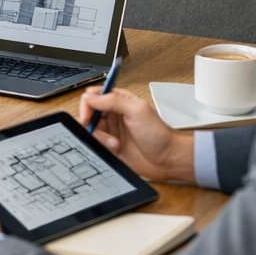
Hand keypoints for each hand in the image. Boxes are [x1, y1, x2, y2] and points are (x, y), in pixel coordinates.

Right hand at [77, 88, 194, 182]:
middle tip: (96, 130)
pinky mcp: (109, 147)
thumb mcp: (137, 111)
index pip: (94, 95)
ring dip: (99, 137)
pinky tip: (114, 149)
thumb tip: (90, 96)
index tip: (89, 115)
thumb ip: (113, 101)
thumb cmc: (159, 135)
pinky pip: (94, 144)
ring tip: (114, 143)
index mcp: (119, 101)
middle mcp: (113, 115)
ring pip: (89, 130)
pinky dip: (100, 147)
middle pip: (88, 113)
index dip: (88, 104)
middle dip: (90, 123)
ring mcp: (111, 131)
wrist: (167, 159)